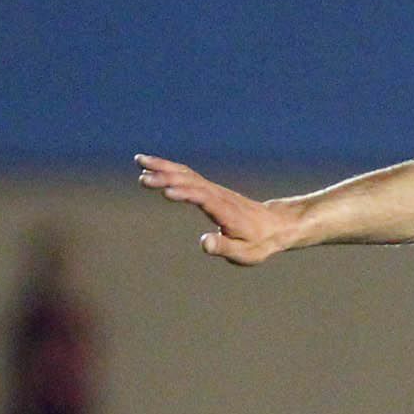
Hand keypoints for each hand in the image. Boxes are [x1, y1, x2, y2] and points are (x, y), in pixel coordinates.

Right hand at [136, 154, 290, 265]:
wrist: (274, 226)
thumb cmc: (258, 243)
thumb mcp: (245, 252)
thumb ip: (224, 247)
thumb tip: (204, 243)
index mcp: (226, 211)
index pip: (204, 199)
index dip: (186, 194)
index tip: (166, 192)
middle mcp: (218, 196)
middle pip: (191, 182)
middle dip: (168, 179)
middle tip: (143, 179)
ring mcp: (214, 190)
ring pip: (187, 174)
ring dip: (164, 167)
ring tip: (139, 161)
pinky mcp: (209, 189)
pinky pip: (187, 175)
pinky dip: (169, 168)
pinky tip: (151, 165)